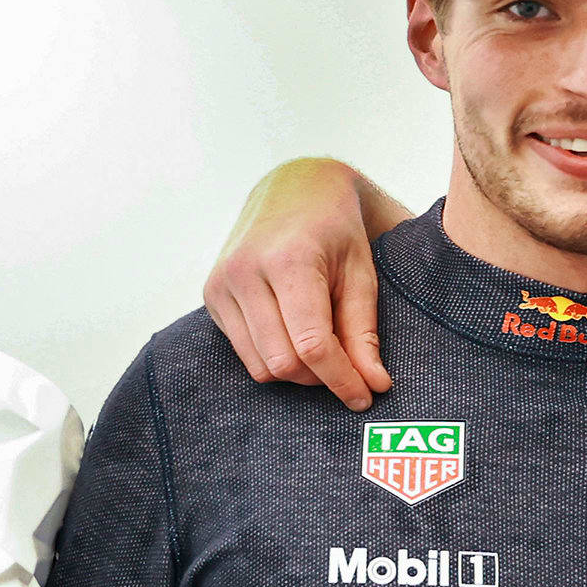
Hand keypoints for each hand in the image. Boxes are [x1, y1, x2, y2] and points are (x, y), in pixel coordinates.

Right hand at [203, 157, 393, 408]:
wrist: (293, 189)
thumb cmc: (336, 231)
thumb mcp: (362, 274)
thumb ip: (364, 332)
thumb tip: (374, 385)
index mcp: (288, 260)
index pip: (312, 344)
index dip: (341, 380)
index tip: (365, 398)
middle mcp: (245, 271)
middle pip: (283, 362)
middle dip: (321, 378)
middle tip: (350, 371)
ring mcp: (221, 283)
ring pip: (260, 366)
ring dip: (297, 373)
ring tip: (325, 350)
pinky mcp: (212, 295)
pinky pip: (244, 353)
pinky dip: (274, 358)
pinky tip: (295, 335)